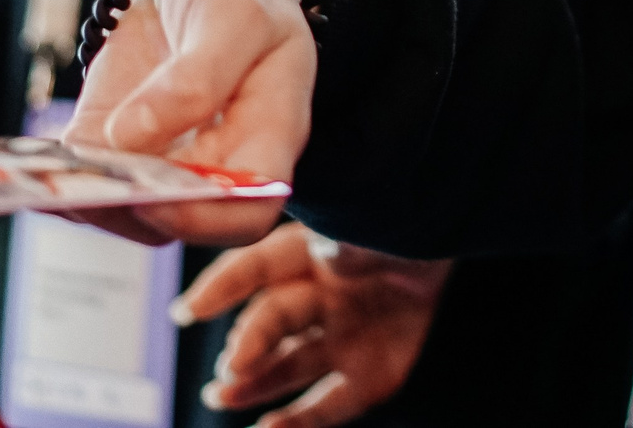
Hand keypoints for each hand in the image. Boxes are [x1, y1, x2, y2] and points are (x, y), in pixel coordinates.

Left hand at [62, 0, 316, 246]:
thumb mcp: (238, 16)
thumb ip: (198, 76)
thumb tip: (129, 137)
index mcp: (268, 136)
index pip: (250, 210)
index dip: (203, 219)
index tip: (152, 198)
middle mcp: (218, 164)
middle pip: (177, 219)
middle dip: (126, 210)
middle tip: (86, 185)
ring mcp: (163, 159)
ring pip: (124, 211)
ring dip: (85, 199)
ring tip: (51, 177)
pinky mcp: (114, 142)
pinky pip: (85, 178)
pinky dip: (55, 179)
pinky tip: (29, 166)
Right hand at [173, 224, 449, 427]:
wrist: (444, 245)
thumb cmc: (399, 225)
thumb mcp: (367, 223)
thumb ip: (344, 240)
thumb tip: (325, 254)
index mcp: (308, 254)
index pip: (257, 268)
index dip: (222, 288)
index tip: (188, 311)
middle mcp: (316, 299)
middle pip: (274, 320)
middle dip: (249, 343)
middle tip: (230, 366)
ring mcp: (339, 339)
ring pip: (288, 366)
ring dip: (256, 384)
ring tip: (221, 396)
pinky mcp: (366, 376)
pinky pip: (328, 403)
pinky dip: (299, 421)